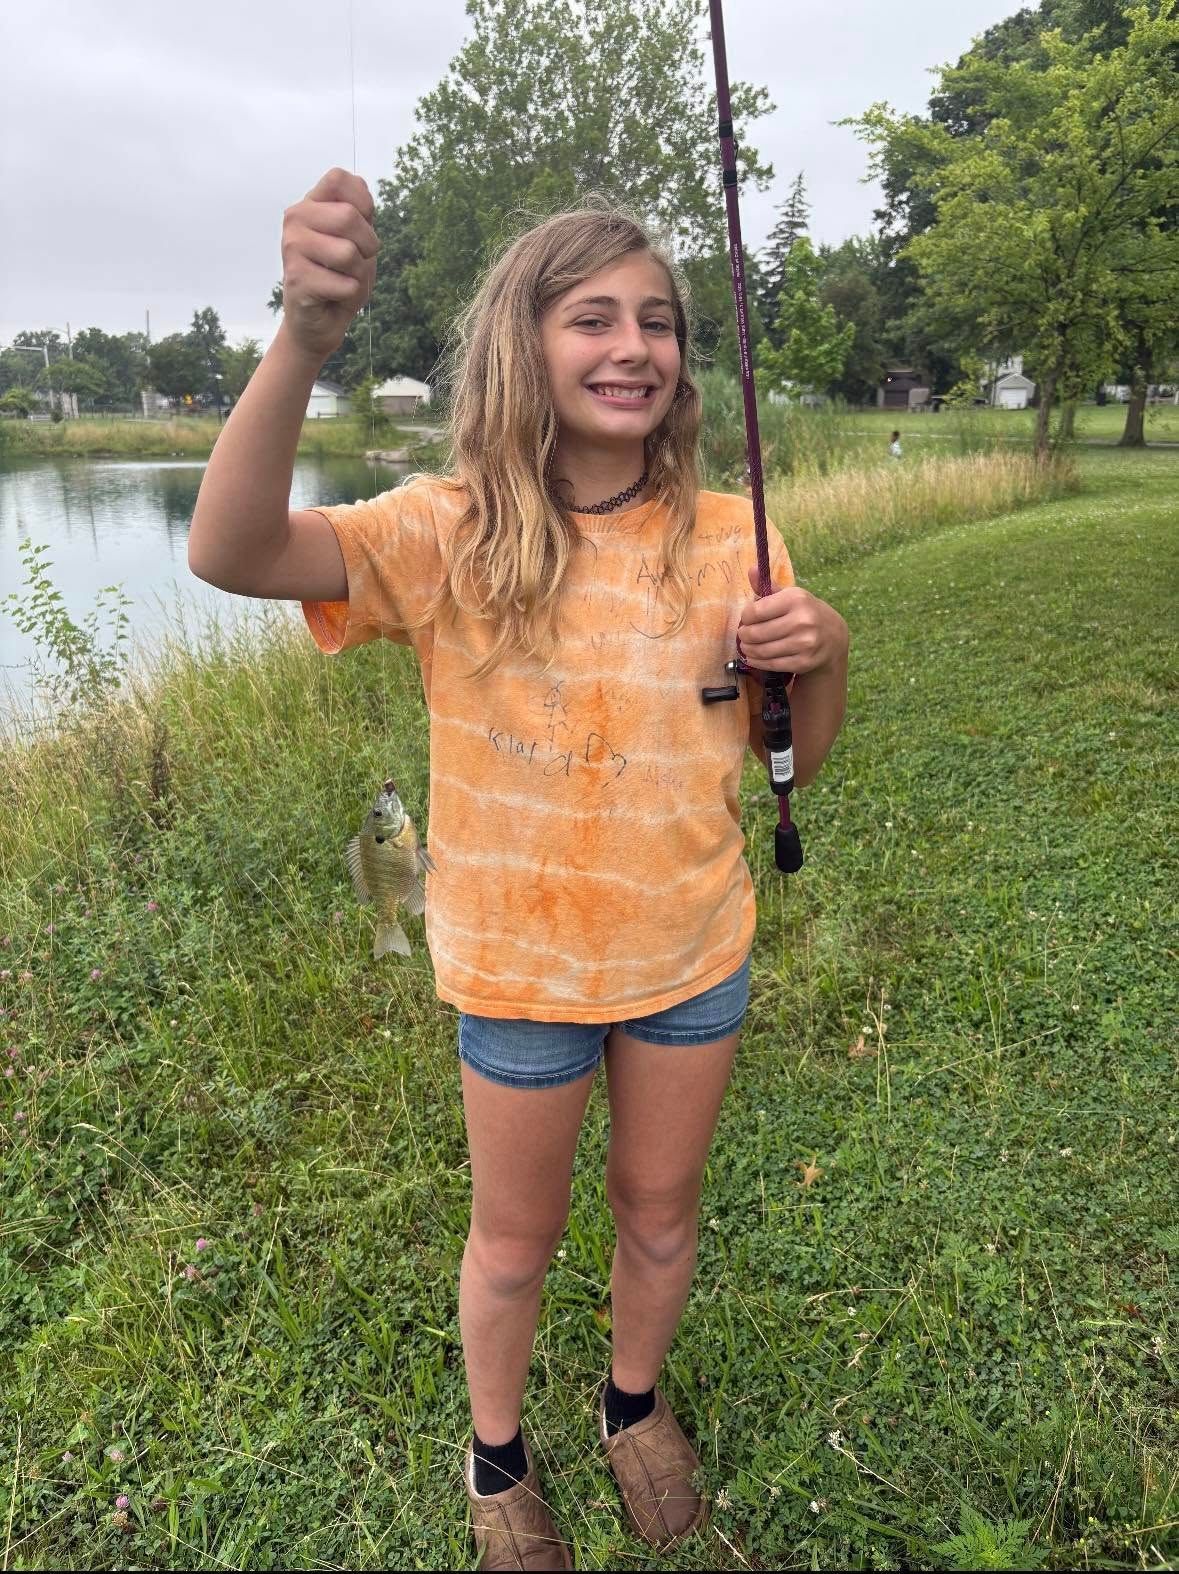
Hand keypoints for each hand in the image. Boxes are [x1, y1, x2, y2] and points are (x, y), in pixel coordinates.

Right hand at [281, 168, 379, 361]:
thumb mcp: (358, 241)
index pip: (339, 178)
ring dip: (358, 274)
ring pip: (349, 253)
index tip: (363, 226)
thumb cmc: (340, 277)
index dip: (363, 202)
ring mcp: (292, 248)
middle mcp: (295, 220)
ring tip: (342, 279)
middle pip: (349, 216)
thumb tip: (361, 201)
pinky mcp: (297, 279)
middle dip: (368, 245)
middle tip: (357, 261)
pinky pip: (347, 284)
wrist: (319, 322)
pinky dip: (350, 295)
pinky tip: (332, 296)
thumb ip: (360, 215)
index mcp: (310, 204)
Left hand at [738, 567, 848, 674]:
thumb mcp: (791, 597)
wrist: (833, 638)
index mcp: (796, 599)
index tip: (746, 619)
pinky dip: (758, 661)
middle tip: (743, 635)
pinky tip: (754, 657)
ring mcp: (804, 643)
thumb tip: (751, 569)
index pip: (755, 611)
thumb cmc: (806, 613)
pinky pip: (771, 664)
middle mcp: (802, 620)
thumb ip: (768, 586)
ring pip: (762, 650)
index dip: (745, 617)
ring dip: (748, 649)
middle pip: (756, 633)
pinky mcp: (803, 662)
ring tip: (746, 646)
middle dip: (744, 635)